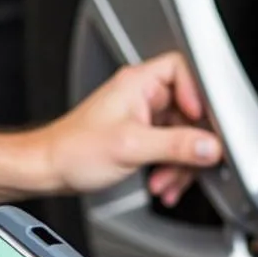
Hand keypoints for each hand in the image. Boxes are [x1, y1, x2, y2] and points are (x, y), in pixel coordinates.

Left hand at [39, 52, 221, 205]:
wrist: (48, 170)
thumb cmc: (73, 150)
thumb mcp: (131, 147)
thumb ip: (175, 145)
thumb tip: (209, 146)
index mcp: (139, 83)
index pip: (185, 72)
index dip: (200, 95)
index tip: (204, 123)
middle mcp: (142, 96)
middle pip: (189, 110)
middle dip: (190, 143)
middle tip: (190, 162)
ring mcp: (142, 117)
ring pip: (182, 135)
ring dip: (179, 163)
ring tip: (165, 181)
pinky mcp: (141, 138)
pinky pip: (170, 150)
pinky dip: (170, 169)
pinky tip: (162, 184)